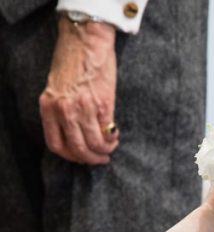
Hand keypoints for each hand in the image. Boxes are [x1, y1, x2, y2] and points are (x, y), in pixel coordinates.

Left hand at [39, 17, 118, 164]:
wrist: (86, 41)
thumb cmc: (74, 61)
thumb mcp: (58, 89)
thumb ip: (63, 110)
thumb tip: (77, 132)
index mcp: (49, 106)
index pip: (56, 144)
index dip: (70, 156)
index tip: (81, 157)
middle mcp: (63, 109)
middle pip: (76, 148)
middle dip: (91, 158)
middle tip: (101, 158)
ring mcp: (82, 107)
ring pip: (93, 143)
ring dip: (105, 150)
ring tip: (111, 147)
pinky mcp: (101, 104)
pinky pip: (106, 131)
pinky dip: (112, 138)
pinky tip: (115, 135)